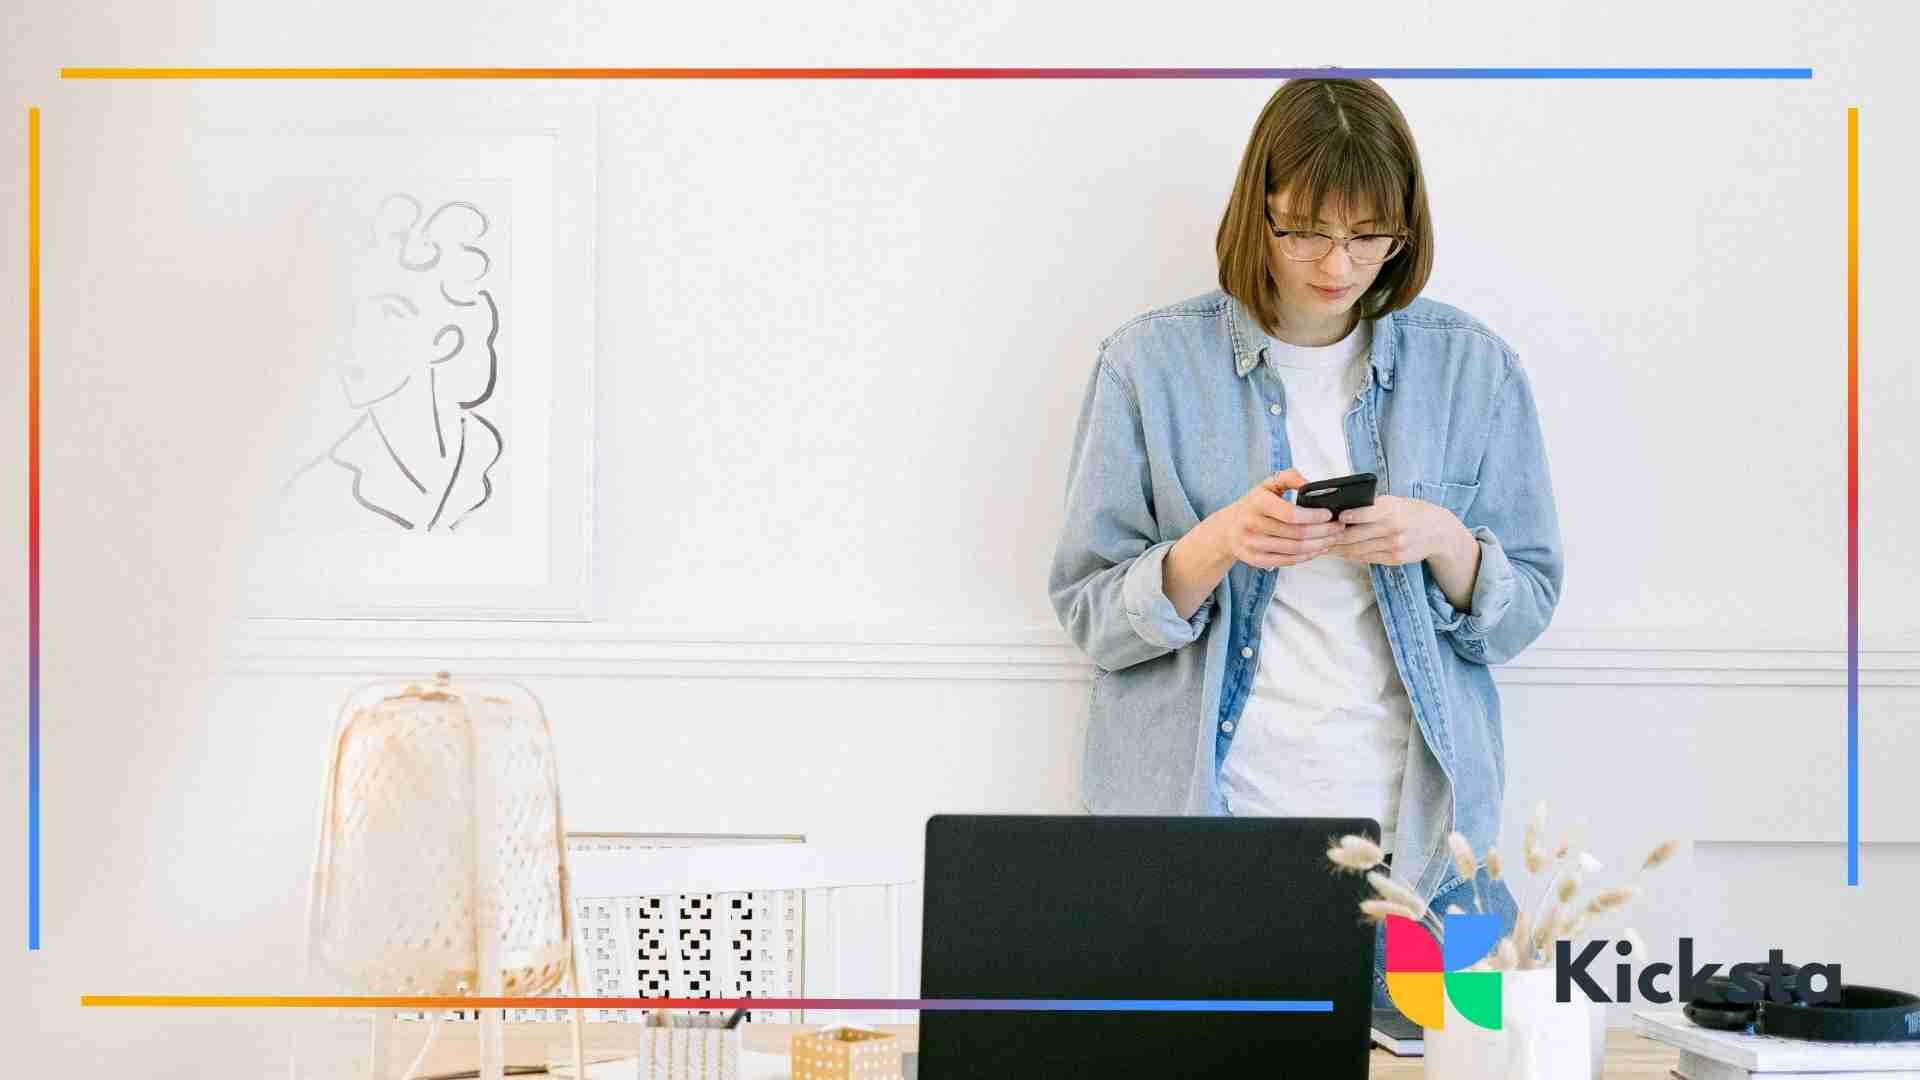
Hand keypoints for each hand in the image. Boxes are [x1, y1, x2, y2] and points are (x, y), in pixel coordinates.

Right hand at [1206, 469, 1347, 569]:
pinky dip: (1306, 556)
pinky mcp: (1255, 560)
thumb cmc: (1255, 504)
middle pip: (1297, 534)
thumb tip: (1310, 484)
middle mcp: (1252, 525)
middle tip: (1339, 527)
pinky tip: (1318, 549)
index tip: (1330, 514)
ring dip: (1319, 545)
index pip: (1290, 514)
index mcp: (1257, 503)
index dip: (1313, 516)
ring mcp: (1252, 545)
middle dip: (1323, 532)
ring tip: (1332, 538)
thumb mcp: (1268, 484)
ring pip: (1294, 549)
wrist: (1228, 528)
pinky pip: (1287, 561)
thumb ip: (1290, 477)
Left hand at [1324, 495, 1464, 565]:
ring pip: (1358, 550)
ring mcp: (1394, 546)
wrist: (1438, 532)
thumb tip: (1342, 509)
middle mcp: (1393, 528)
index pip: (1368, 513)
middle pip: (1356, 536)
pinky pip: (1366, 558)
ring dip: (1337, 549)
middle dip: (1334, 537)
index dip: (1350, 517)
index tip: (1335, 518)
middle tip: (1317, 535)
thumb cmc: (1410, 512)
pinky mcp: (1394, 559)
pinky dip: (1350, 555)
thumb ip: (1372, 506)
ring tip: (1322, 545)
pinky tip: (1339, 552)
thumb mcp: (1395, 502)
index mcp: (1392, 509)